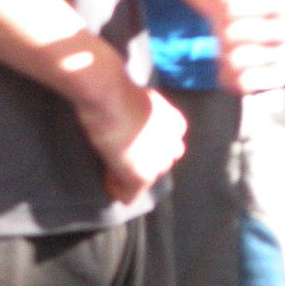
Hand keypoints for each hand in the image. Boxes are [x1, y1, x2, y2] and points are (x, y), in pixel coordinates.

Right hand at [67, 46, 187, 204]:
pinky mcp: (141, 175)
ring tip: (112, 172)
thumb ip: (148, 116)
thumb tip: (138, 122)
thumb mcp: (145, 102)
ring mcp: (159, 161)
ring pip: (149, 178)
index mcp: (177, 124)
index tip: (133, 146)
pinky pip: (131, 193)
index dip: (151, 147)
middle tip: (122, 159)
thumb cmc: (121, 92)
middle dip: (145, 163)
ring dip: (133, 176)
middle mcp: (174, 144)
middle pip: (163, 162)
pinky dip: (120, 192)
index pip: (170, 145)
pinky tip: (108, 184)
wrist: (110, 96)